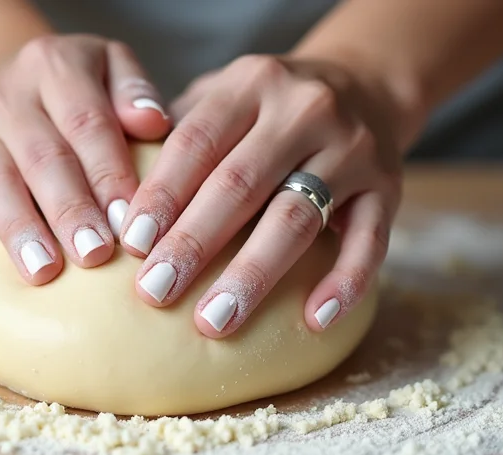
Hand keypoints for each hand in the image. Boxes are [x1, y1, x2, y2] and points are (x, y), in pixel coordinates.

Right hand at [0, 35, 170, 283]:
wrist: (11, 82)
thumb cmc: (79, 91)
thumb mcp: (110, 67)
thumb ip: (134, 91)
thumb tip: (153, 123)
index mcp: (53, 66)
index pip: (85, 120)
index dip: (107, 170)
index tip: (129, 219)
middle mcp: (5, 93)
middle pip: (41, 156)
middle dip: (69, 209)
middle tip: (94, 254)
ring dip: (19, 229)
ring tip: (43, 271)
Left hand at [120, 55, 401, 337]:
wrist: (367, 85)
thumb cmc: (270, 108)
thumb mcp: (226, 96)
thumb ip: (180, 133)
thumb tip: (114, 200)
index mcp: (253, 84)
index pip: (199, 140)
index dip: (164, 193)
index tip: (131, 242)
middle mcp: (305, 111)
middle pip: (241, 184)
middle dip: (194, 242)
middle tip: (155, 292)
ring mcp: (352, 150)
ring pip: (297, 217)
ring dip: (253, 274)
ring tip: (214, 321)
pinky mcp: (388, 188)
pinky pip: (369, 242)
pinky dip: (344, 282)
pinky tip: (314, 319)